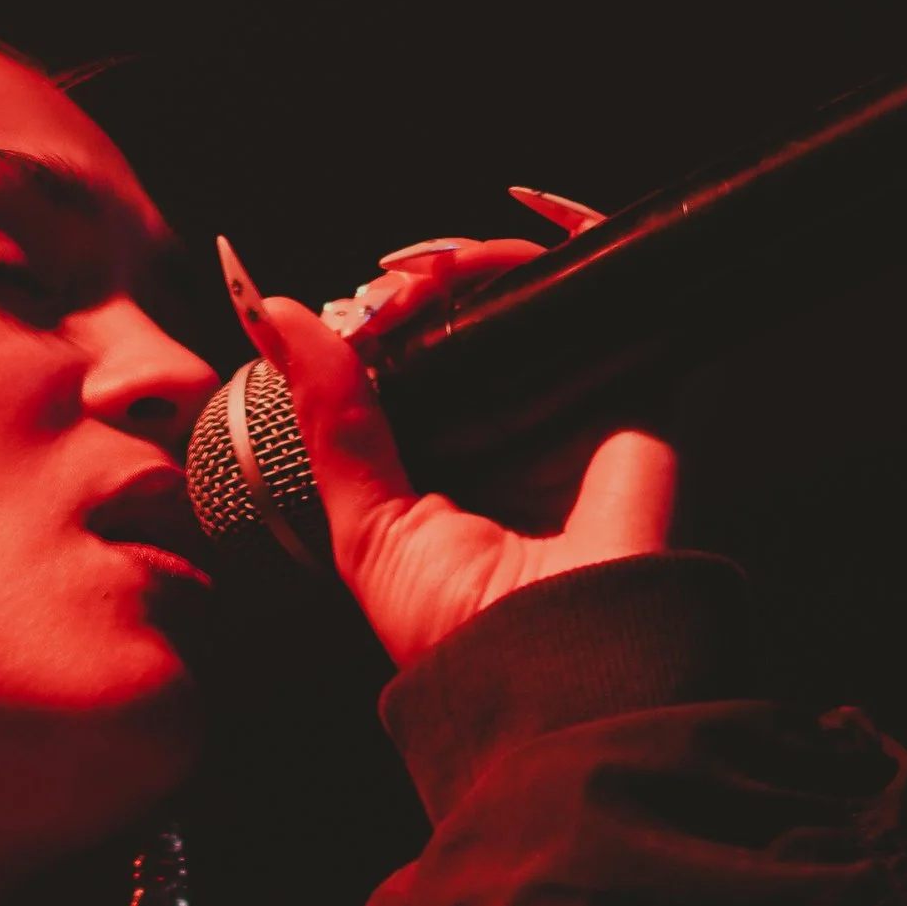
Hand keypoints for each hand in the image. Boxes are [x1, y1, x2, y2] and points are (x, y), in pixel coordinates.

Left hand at [218, 220, 677, 669]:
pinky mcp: (636, 391)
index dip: (381, 323)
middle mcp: (511, 433)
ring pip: (533, 296)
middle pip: (473, 319)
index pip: (413, 363)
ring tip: (428, 275)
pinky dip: (572, 240)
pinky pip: (614, 290)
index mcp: (448, 465)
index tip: (348, 313)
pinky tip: (514, 235)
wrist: (552, 670)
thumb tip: (270, 315)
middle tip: (383, 290)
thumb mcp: (366, 521)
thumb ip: (332, 418)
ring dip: (479, 261)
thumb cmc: (454, 626)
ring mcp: (574, 409)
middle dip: (426, 284)